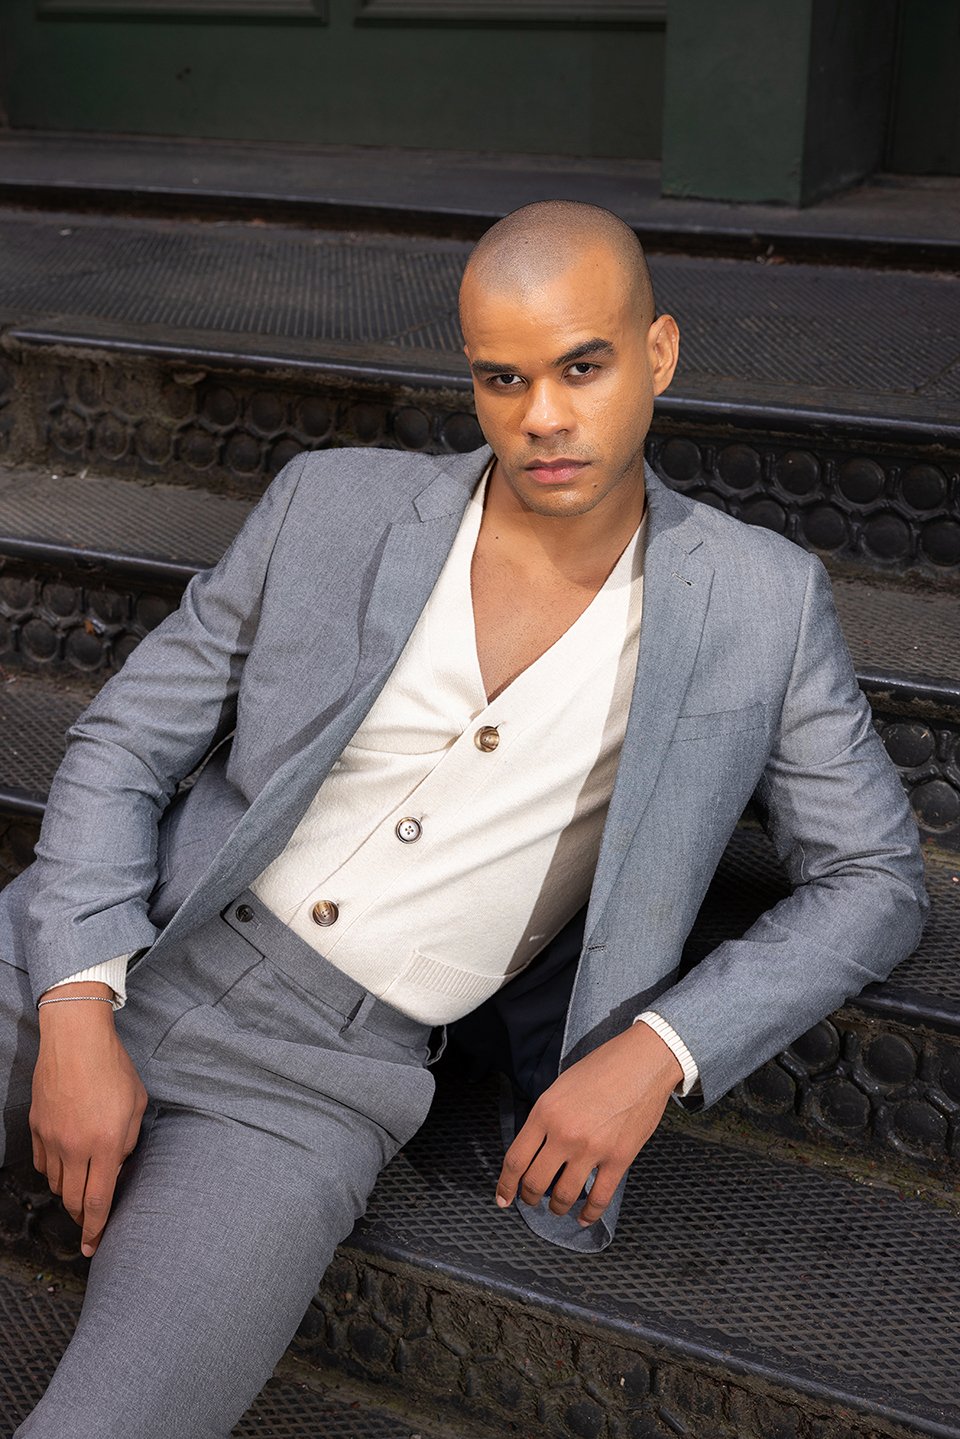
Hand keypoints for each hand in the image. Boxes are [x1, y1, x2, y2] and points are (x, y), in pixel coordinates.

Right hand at [31, 984, 147, 1257]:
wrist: (75, 1040)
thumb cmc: (114, 1067)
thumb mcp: (137, 1103)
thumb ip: (131, 1140)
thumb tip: (119, 1166)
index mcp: (107, 1143)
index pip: (99, 1200)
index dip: (96, 1229)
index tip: (94, 1247)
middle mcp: (76, 1147)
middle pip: (74, 1200)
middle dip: (82, 1217)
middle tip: (90, 1221)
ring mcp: (52, 1139)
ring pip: (57, 1184)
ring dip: (70, 1192)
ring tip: (83, 1183)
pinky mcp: (36, 1128)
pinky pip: (42, 1164)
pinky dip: (53, 1171)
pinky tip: (65, 1163)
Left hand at [495, 1021, 682, 1228]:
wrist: (642, 1062)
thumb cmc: (602, 1068)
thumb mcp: (559, 1087)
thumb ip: (545, 1118)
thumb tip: (535, 1148)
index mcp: (545, 1113)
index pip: (516, 1159)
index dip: (506, 1185)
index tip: (503, 1198)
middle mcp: (564, 1134)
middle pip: (536, 1182)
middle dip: (529, 1197)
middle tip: (531, 1200)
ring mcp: (592, 1149)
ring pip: (564, 1195)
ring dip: (557, 1208)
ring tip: (557, 1208)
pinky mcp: (619, 1158)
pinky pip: (599, 1198)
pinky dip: (589, 1214)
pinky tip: (583, 1217)